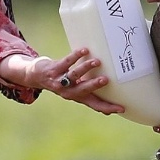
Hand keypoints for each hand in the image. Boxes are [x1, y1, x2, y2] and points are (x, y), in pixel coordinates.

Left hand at [0, 49, 124, 114]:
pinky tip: (84, 51)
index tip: (122, 108)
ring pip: (74, 75)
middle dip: (94, 85)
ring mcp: (60, 81)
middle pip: (83, 90)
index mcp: (78, 97)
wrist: (37, 76)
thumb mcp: (76, 89)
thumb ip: (91, 90)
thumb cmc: (63, 82)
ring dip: (85, 68)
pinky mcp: (53, 69)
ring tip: (97, 62)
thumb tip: (112, 88)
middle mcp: (69, 91)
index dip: (108, 107)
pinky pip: (66, 62)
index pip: (95, 104)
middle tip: (106, 80)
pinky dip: (75, 56)